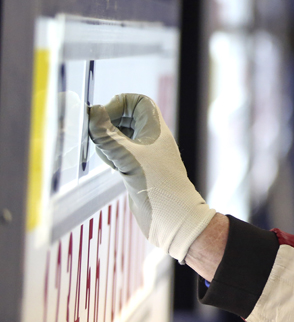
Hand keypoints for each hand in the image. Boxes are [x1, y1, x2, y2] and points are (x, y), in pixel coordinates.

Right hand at [88, 94, 215, 263]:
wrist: (173, 219)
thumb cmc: (159, 187)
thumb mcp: (129, 157)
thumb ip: (108, 135)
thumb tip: (92, 112)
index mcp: (156, 130)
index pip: (138, 102)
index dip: (119, 103)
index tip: (102, 116)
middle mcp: (151, 140)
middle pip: (127, 117)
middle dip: (109, 121)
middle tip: (95, 133)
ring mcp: (144, 156)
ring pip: (121, 137)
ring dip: (107, 138)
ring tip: (102, 148)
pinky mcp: (136, 172)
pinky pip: (119, 154)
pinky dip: (110, 153)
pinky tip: (108, 163)